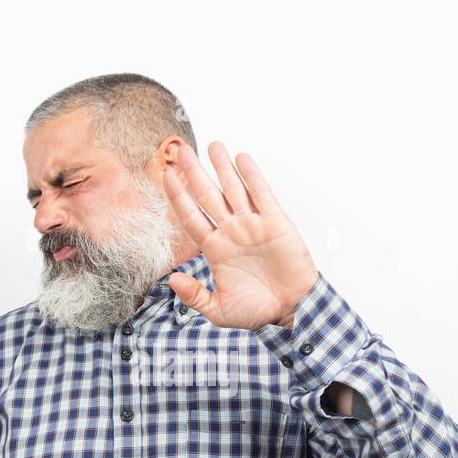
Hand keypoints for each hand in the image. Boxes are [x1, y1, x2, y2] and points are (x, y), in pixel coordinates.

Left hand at [162, 141, 318, 329]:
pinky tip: (241, 159)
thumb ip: (195, 296)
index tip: (165, 177)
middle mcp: (230, 232)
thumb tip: (172, 281)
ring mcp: (252, 225)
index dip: (178, 197)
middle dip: (195, 173)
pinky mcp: (275, 222)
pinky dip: (252, 177)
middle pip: (208, 196)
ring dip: (222, 167)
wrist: (291, 311)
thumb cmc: (257, 312)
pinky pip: (261, 195)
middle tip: (182, 151)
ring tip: (212, 145)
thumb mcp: (219, 310)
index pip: (190, 217)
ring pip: (233, 189)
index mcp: (214, 249)